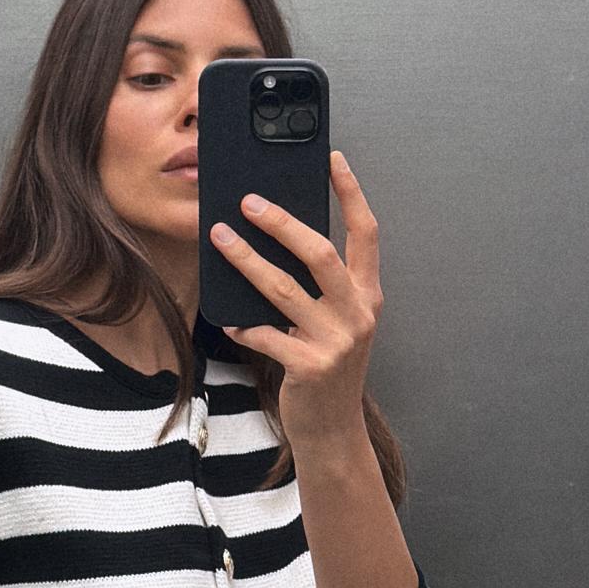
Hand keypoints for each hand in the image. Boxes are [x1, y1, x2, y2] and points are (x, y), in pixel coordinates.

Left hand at [209, 149, 382, 453]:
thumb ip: (321, 286)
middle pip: (320, 253)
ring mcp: (336, 342)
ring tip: (220, 237)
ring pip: (285, 289)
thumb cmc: (326, 367)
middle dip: (282, 223)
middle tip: (249, 201)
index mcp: (368, 295)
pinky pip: (267, 336)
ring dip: (247, 260)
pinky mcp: (310, 368)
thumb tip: (278, 236)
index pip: (365, 233)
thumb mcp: (335, 322)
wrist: (332, 429)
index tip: (333, 158)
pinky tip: (226, 318)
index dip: (351, 193)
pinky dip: (243, 325)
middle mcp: (358, 314)